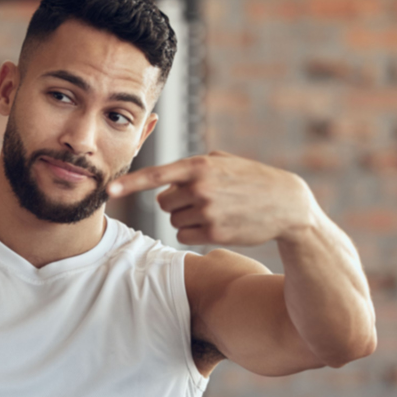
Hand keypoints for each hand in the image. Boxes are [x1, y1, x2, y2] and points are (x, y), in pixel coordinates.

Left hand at [106, 151, 317, 245]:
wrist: (286, 204)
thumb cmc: (252, 178)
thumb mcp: (224, 161)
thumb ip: (193, 165)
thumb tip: (165, 179)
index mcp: (200, 166)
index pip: (157, 175)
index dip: (130, 184)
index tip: (110, 190)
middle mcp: (200, 188)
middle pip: (163, 202)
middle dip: (176, 202)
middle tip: (203, 198)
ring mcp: (207, 212)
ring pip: (174, 220)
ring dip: (187, 217)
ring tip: (215, 209)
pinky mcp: (213, 233)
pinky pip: (184, 235)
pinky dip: (194, 232)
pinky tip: (217, 223)